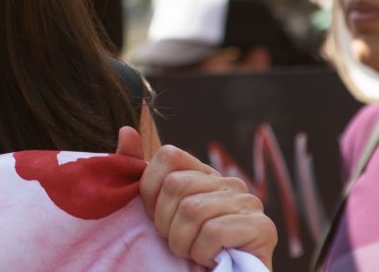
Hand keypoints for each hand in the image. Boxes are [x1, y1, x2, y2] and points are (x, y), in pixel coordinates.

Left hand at [116, 127, 275, 268]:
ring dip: (182, 241)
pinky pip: (214, 231)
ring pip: (192, 210)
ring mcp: (248, 202)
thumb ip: (140, 173)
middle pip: (176, 185)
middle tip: (175, 241)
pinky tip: (210, 258)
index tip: (153, 217)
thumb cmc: (188, 246)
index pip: (169, 155)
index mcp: (204, 174)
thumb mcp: (158, 209)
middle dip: (165, 222)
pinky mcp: (263, 227)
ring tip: (192, 252)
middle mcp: (229, 182)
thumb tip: (126, 130)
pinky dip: (202, 252)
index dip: (151, 189)